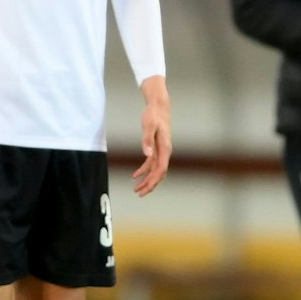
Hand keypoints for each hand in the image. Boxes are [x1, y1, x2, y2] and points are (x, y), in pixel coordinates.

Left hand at [133, 77, 171, 196]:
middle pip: (159, 173)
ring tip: (136, 189)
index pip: (161, 169)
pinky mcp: (157, 148)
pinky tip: (135, 175)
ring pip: (155, 170)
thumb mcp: (148, 125)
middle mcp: (165, 151)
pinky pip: (151, 164)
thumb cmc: (153, 115)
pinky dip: (144, 170)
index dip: (153, 180)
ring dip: (147, 180)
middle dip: (150, 185)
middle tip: (139, 193)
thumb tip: (147, 154)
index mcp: (165, 148)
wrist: (159, 106)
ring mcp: (161, 151)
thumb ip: (147, 139)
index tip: (145, 189)